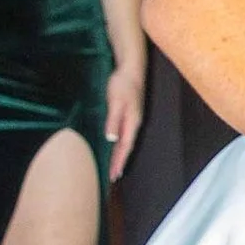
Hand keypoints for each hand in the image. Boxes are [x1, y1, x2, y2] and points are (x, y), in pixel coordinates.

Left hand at [105, 60, 145, 184]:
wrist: (131, 68)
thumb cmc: (122, 83)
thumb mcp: (115, 101)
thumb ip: (113, 120)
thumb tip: (111, 139)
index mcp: (132, 122)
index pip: (124, 147)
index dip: (119, 161)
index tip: (114, 175)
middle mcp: (134, 123)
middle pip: (126, 147)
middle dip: (120, 162)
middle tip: (113, 176)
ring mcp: (132, 118)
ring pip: (125, 141)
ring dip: (120, 154)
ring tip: (114, 166)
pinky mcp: (129, 114)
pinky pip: (124, 134)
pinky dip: (119, 144)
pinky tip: (115, 145)